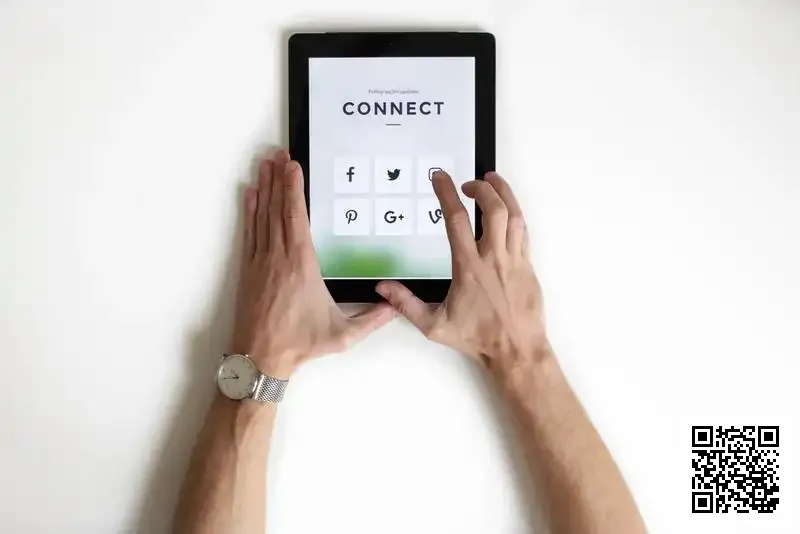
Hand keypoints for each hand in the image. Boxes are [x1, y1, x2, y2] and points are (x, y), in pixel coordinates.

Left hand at [231, 149, 393, 378]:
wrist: (259, 358)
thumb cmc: (299, 344)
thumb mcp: (343, 335)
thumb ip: (373, 319)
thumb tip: (396, 305)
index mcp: (302, 266)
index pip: (296, 218)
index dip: (294, 189)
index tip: (293, 167)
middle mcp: (278, 258)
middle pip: (277, 209)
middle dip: (278, 179)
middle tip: (277, 155)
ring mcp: (260, 262)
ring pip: (262, 216)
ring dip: (264, 189)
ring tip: (265, 165)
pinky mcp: (248, 271)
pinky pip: (249, 232)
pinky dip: (249, 211)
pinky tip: (250, 195)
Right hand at [376, 171, 546, 372]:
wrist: (516, 350)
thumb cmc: (477, 338)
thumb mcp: (434, 325)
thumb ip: (406, 304)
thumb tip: (384, 288)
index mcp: (468, 267)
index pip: (456, 220)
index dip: (446, 193)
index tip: (440, 178)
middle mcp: (492, 258)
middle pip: (492, 209)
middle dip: (481, 188)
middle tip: (469, 184)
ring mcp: (513, 260)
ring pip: (514, 215)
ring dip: (503, 193)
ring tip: (492, 181)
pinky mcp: (527, 266)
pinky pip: (523, 231)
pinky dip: (515, 214)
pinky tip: (508, 210)